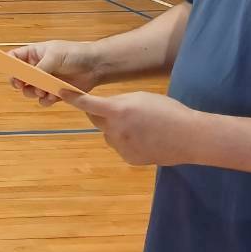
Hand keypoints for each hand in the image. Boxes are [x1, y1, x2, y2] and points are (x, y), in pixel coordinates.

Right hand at [7, 40, 101, 105]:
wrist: (95, 65)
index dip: (11, 66)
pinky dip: (45, 100)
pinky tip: (52, 97)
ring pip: (30, 91)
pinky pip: (43, 100)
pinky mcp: (55, 92)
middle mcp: (37, 68)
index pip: (15, 58)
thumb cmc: (74, 54)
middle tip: (22, 86)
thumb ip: (41, 66)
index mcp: (34, 54)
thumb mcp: (55, 55)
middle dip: (20, 84)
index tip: (13, 74)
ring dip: (33, 93)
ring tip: (43, 91)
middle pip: (20, 78)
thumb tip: (30, 77)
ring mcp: (46, 81)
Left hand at [60, 90, 201, 166]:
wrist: (190, 137)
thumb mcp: (141, 98)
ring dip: (116, 129)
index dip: (72, 98)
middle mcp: (115, 129)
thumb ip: (120, 102)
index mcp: (118, 110)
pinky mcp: (128, 158)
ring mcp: (121, 146)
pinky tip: (146, 140)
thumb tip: (107, 108)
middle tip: (119, 111)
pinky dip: (127, 142)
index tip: (60, 93)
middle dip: (101, 114)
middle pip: (96, 119)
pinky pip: (120, 147)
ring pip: (109, 134)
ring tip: (142, 128)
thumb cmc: (168, 111)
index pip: (88, 103)